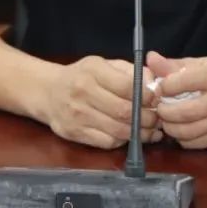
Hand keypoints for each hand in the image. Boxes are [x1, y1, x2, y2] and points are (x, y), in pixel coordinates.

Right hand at [41, 56, 160, 148]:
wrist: (47, 91)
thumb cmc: (82, 76)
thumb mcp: (104, 64)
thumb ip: (130, 72)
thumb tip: (154, 85)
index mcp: (93, 71)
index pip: (127, 86)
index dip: (147, 95)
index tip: (156, 98)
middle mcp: (83, 93)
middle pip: (124, 111)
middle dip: (147, 117)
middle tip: (159, 118)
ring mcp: (77, 115)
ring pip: (118, 130)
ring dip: (140, 133)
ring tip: (152, 129)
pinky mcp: (75, 133)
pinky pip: (107, 142)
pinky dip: (124, 140)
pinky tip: (132, 135)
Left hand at [147, 51, 206, 148]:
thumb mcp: (197, 64)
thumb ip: (172, 64)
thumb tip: (150, 59)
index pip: (183, 82)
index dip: (164, 87)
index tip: (159, 89)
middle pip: (185, 112)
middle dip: (164, 112)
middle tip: (157, 108)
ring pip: (188, 131)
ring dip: (170, 127)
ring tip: (165, 119)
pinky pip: (194, 143)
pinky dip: (181, 138)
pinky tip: (179, 128)